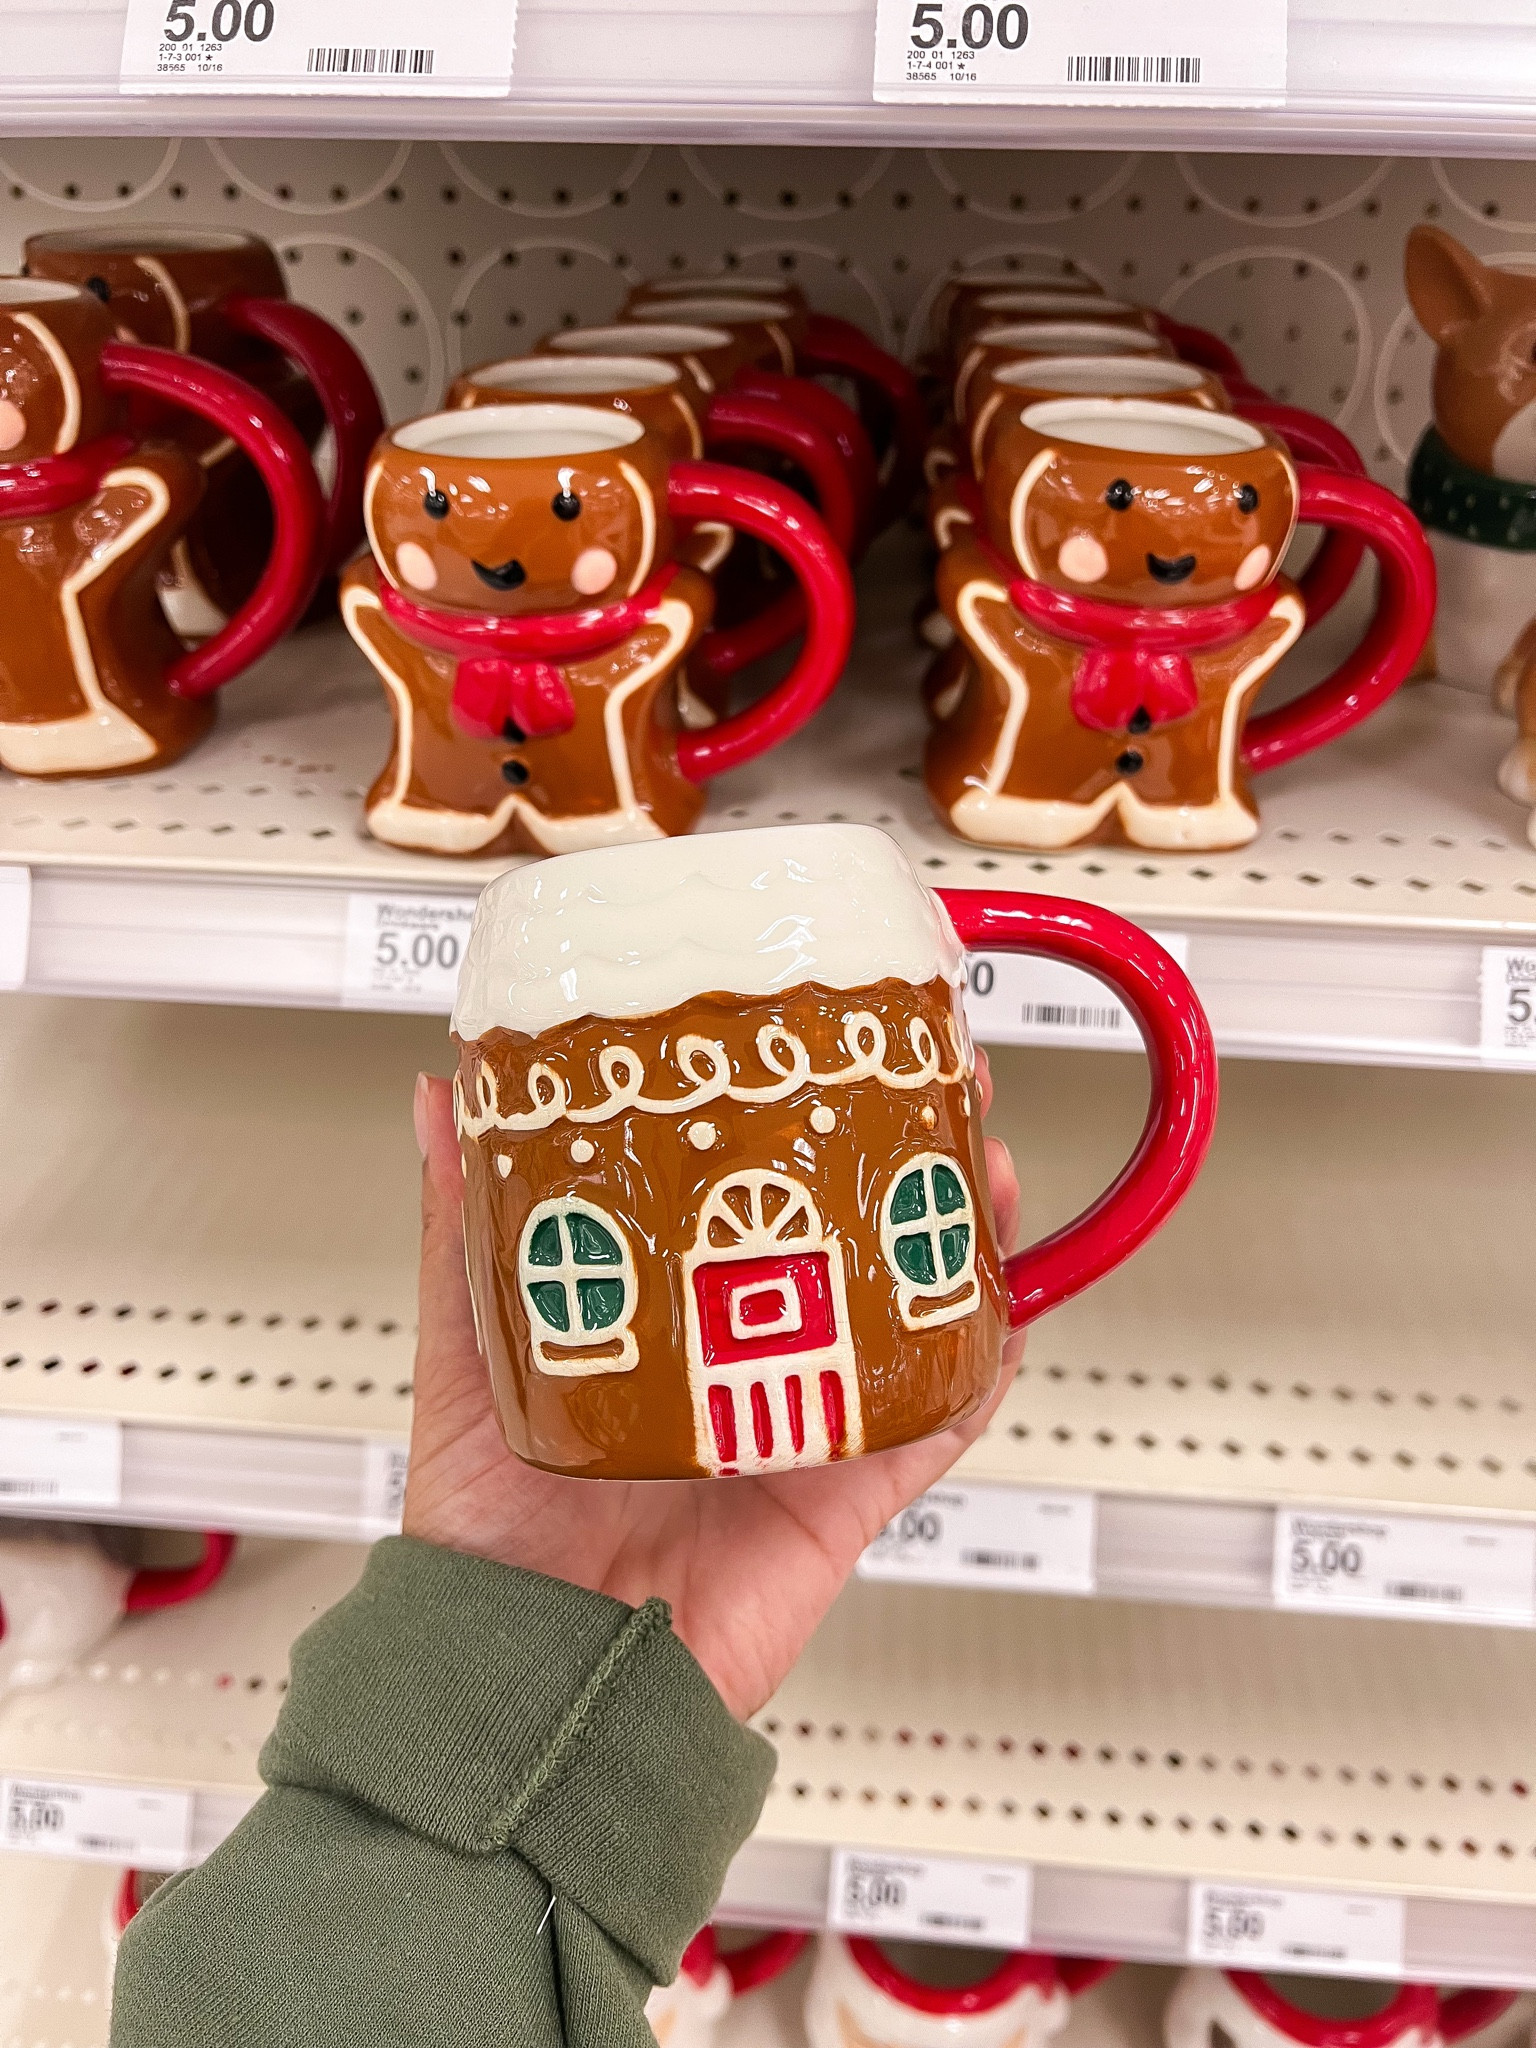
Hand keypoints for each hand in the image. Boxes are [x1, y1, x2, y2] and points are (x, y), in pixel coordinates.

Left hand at [404, 1060, 1022, 1719]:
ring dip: (958, 1241)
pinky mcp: (847, 1494)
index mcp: (664, 1319)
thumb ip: (464, 1224)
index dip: (797, 1122)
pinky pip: (935, 1424)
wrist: (538, 1671)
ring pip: (911, 1315)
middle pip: (851, 1241)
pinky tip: (1000, 1303)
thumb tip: (442, 1098)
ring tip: (983, 1171)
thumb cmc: (486, 1527)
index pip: (747, 1198)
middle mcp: (742, 1362)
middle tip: (934, 1087)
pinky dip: (979, 1367)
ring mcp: (804, 1422)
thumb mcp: (468, 1347)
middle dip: (903, 1161)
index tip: (823, 1048)